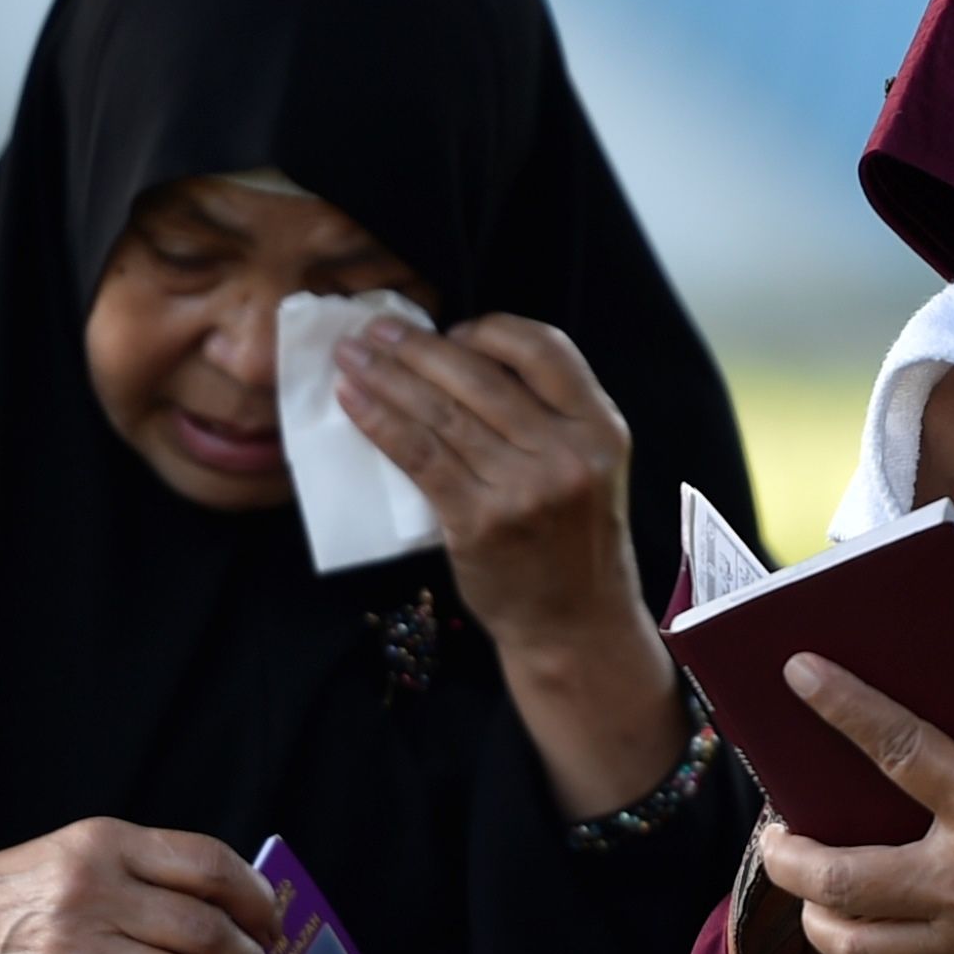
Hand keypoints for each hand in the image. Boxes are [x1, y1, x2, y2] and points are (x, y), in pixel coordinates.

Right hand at [0, 819, 283, 953]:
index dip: (253, 896)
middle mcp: (95, 888)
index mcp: (103, 842)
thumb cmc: (3, 902)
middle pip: (206, 926)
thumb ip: (136, 870)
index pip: (207, 861)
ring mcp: (78, 946)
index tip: (270, 921)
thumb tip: (218, 902)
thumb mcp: (67, 856)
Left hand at [334, 311, 688, 815]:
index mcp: (600, 427)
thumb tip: (459, 357)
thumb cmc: (572, 541)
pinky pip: (419, 455)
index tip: (452, 331)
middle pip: (479, 376)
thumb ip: (547, 415)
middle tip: (375, 329)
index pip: (543, 348)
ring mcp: (523, 488)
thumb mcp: (589, 466)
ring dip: (386, 376)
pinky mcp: (479, 522)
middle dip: (417, 346)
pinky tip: (353, 401)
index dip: (489, 330)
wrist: (575, 624)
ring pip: (441, 413)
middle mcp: (567, 452)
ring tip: (352, 355)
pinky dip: (379, 422)